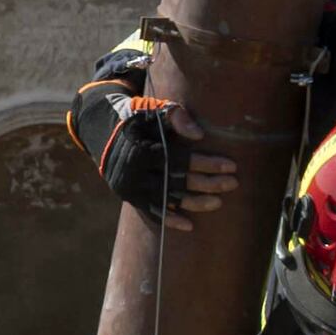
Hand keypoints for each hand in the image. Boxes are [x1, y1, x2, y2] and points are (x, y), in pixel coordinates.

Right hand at [80, 92, 245, 230]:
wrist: (102, 132)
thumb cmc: (135, 117)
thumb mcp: (152, 109)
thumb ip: (175, 116)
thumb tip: (199, 135)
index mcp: (141, 150)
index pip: (181, 160)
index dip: (208, 164)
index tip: (232, 166)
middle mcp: (135, 172)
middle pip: (178, 182)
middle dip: (209, 184)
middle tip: (233, 183)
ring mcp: (130, 188)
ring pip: (168, 200)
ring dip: (195, 203)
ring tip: (218, 202)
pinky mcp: (128, 196)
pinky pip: (151, 212)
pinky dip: (170, 219)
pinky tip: (189, 225)